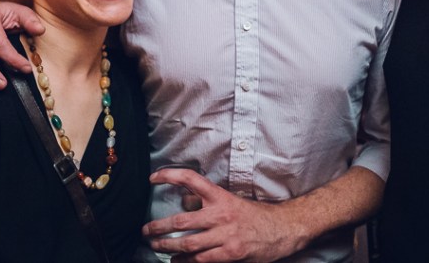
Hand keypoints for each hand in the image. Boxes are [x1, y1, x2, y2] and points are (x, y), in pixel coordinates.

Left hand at [143, 168, 306, 262]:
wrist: (282, 229)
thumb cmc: (255, 216)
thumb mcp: (232, 202)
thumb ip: (210, 203)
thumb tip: (185, 204)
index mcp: (220, 196)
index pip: (190, 179)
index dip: (169, 176)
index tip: (153, 177)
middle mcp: (221, 213)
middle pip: (181, 220)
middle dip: (159, 227)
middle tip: (146, 230)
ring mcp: (226, 234)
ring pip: (187, 243)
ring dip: (167, 246)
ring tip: (156, 246)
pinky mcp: (231, 253)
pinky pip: (201, 260)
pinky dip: (185, 262)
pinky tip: (176, 261)